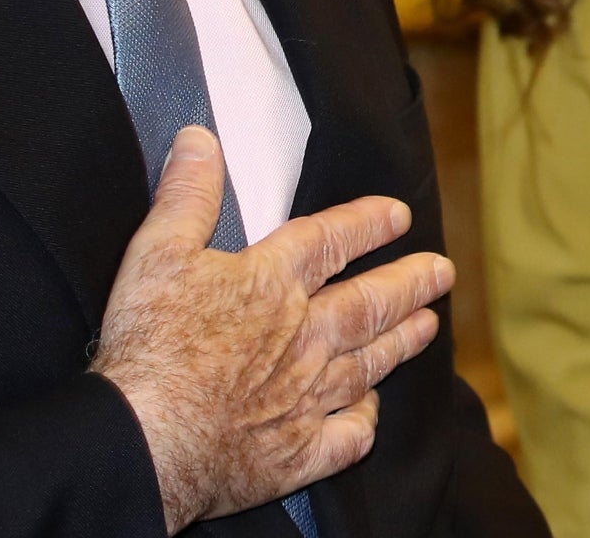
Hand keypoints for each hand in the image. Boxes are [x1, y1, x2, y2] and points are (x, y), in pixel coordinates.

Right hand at [91, 127, 452, 533]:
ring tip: (429, 325)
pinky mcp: (299, 451)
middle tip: (443, 271)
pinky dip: (364, 420)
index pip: (333, 239)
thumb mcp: (157, 253)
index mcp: (273, 282)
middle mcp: (305, 334)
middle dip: (411, 282)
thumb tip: (200, 139)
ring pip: (370, 362)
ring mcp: (308, 395)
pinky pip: (348, 435)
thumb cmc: (149, 347)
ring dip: (402, 341)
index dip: (369, 223)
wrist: (146, 442)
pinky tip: (370, 411)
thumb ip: (186, 195)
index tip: (399, 215)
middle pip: (371, 301)